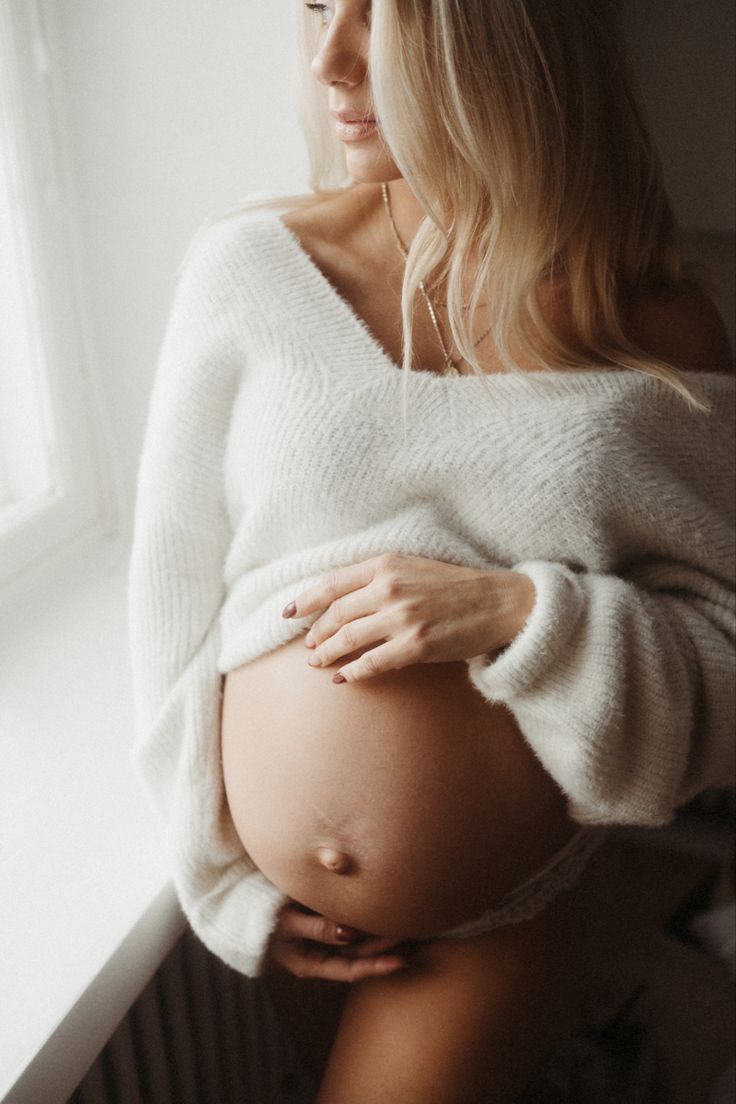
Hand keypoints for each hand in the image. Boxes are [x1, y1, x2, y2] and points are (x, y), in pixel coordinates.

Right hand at [267, 900, 409, 981]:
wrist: (239, 904)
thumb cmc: (260, 917)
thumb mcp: (286, 923)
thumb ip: (316, 927)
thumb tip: (349, 932)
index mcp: (311, 964)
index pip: (350, 970)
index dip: (376, 966)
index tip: (401, 961)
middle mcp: (321, 955)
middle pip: (359, 955)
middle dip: (385, 947)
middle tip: (413, 932)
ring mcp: (323, 939)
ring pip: (358, 941)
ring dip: (381, 935)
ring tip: (408, 924)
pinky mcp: (323, 920)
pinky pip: (351, 924)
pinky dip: (368, 921)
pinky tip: (384, 912)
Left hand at [282, 552, 534, 682]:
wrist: (498, 602)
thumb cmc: (454, 585)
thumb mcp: (412, 566)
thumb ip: (378, 576)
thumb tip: (339, 597)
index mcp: (386, 564)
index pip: (331, 582)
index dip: (304, 600)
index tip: (288, 613)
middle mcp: (389, 588)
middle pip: (335, 614)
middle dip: (315, 632)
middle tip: (308, 645)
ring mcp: (402, 618)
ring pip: (347, 639)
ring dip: (326, 653)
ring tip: (316, 662)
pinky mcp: (416, 646)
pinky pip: (372, 663)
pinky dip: (352, 672)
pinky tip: (343, 678)